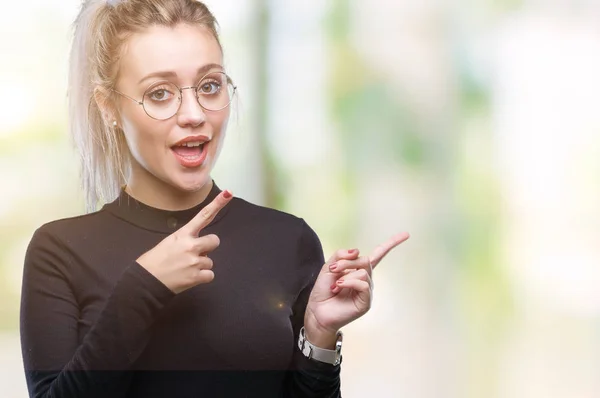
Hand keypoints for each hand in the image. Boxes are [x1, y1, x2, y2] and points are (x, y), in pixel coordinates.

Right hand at [136, 190, 232, 293]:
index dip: (217, 204)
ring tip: (185, 268)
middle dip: (207, 247)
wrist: (145, 281)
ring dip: (201, 265)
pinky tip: (190, 277)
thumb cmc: (154, 261)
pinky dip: (202, 277)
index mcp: (183, 234)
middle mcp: (191, 245)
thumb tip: (198, 245)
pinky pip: (210, 275)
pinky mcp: (196, 276)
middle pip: (214, 240)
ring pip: (210, 260)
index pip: (203, 216)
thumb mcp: (168, 242)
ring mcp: (194, 261)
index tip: (228, 193)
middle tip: (193, 254)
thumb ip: (186, 240)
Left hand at [303, 232, 409, 346]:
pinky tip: (339, 286)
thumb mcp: (329, 267)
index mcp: (358, 270)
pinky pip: (363, 284)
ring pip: (363, 271)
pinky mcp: (366, 301)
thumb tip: (357, 251)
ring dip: (345, 273)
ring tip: (335, 283)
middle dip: (347, 262)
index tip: (406, 234)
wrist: (318, 310)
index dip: (391, 244)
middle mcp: (366, 279)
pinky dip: (349, 282)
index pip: (378, 254)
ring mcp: (367, 290)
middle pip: (365, 260)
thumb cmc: (323, 290)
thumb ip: (341, 256)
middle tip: (333, 269)